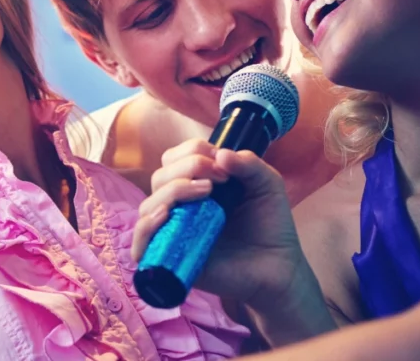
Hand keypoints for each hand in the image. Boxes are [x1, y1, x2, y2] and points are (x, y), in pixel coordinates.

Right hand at [131, 140, 302, 306]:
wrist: (278, 268)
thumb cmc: (270, 226)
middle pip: (160, 177)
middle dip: (187, 167)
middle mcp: (179, 206)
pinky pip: (141, 241)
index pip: (173, 159)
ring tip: (207, 193)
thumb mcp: (267, 184)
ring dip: (173, 190)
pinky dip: (146, 225)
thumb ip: (249, 163)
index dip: (193, 152)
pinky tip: (166, 215)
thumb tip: (220, 154)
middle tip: (219, 180)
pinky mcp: (169, 258)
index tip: (223, 165)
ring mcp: (173, 232)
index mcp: (195, 185)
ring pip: (148, 205)